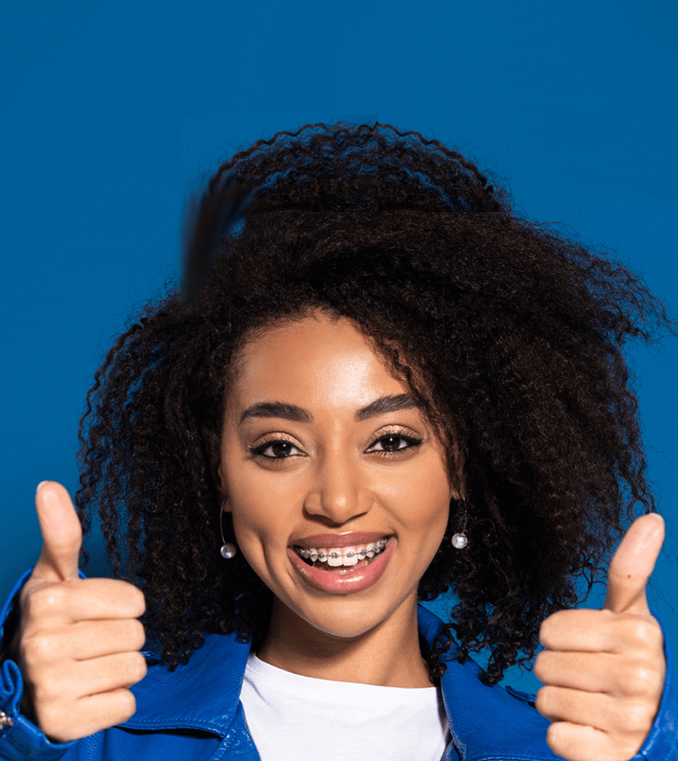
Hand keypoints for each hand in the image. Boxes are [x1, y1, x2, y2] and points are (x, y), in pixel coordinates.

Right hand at [8, 482, 146, 742]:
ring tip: (90, 665)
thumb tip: (48, 485)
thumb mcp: (56, 574)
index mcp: (48, 601)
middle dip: (122, 637)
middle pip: (136, 635)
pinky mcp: (63, 720)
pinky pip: (125, 703)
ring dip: (120, 668)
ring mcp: (50, 684)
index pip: (133, 602)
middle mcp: (42, 643)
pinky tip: (88, 692)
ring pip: (134, 668)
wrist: (25, 681)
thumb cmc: (54, 620)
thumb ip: (60, 532)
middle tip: (92, 641)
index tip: (99, 611)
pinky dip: (113, 699)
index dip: (125, 606)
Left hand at [535, 513, 665, 760]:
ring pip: (546, 700)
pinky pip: (556, 738)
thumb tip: (653, 517)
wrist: (654, 733)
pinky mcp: (614, 757)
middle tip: (590, 681)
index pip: (550, 629)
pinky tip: (593, 736)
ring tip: (592, 707)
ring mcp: (631, 721)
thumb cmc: (627, 663)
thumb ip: (632, 569)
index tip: (589, 647)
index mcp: (641, 633)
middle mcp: (642, 676)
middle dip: (558, 672)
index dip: (559, 639)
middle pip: (545, 664)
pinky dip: (566, 738)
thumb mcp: (630, 616)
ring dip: (560, 705)